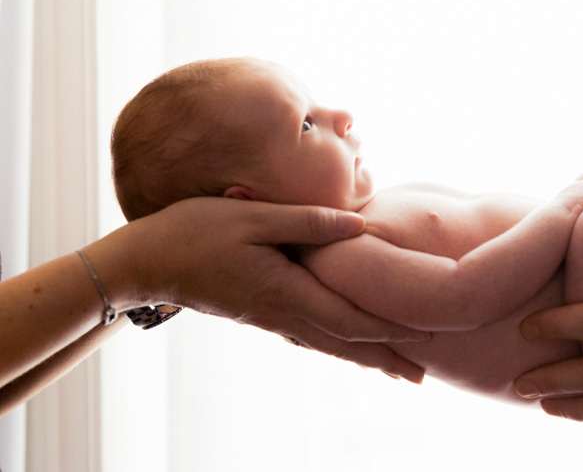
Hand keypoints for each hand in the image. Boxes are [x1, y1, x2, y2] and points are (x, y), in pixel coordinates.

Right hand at [92, 197, 428, 382]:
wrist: (145, 262)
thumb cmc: (196, 231)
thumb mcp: (253, 216)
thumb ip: (309, 222)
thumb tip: (362, 227)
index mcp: (287, 293)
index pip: (351, 319)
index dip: (390, 329)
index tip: (426, 338)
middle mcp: (283, 314)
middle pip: (345, 344)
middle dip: (385, 360)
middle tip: (421, 377)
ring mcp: (270, 318)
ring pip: (327, 345)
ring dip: (364, 359)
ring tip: (393, 370)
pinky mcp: (260, 314)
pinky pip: (309, 337)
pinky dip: (336, 347)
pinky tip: (344, 347)